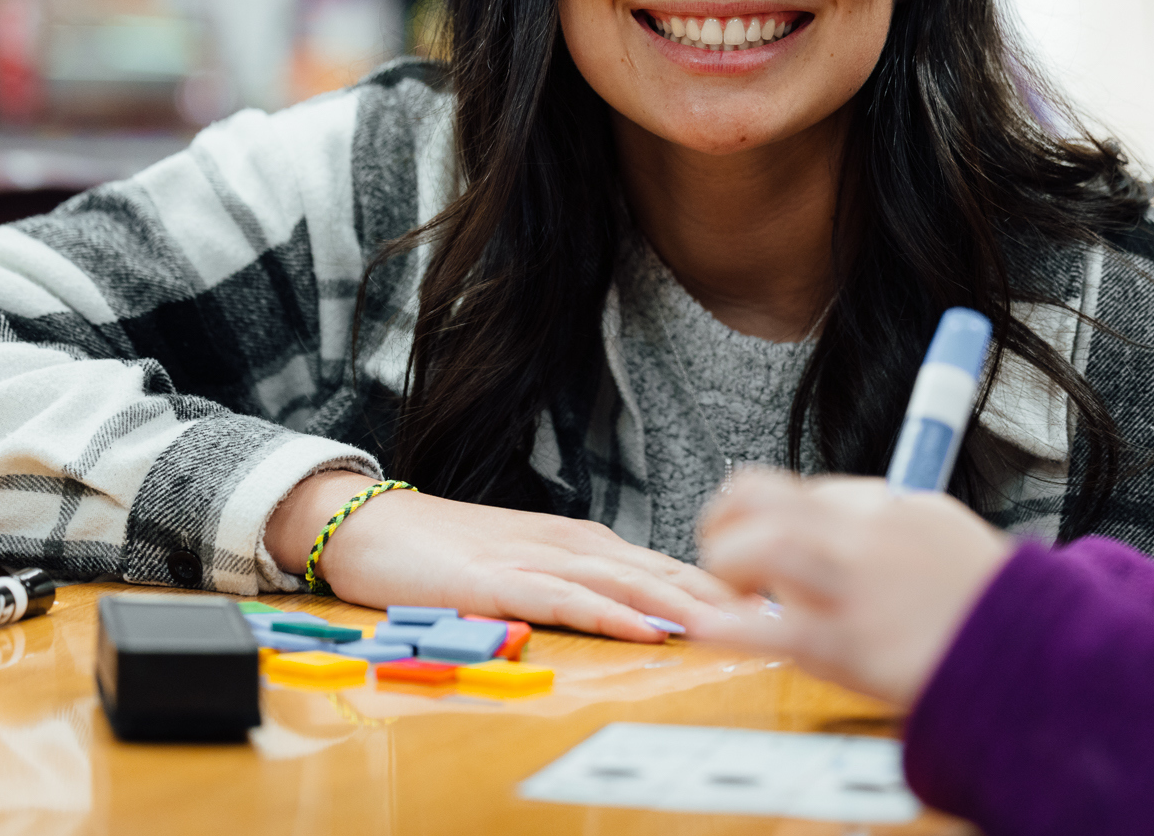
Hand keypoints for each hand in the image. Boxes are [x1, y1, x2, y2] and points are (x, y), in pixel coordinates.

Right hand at [264, 472, 741, 642]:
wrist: (372, 527)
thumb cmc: (451, 555)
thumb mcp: (532, 568)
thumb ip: (585, 588)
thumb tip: (648, 616)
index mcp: (586, 544)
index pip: (671, 568)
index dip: (726, 591)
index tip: (780, 612)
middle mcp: (573, 545)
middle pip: (663, 572)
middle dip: (724, 599)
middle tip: (781, 621)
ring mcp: (536, 558)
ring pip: (625, 582)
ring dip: (682, 606)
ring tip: (735, 627)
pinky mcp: (498, 579)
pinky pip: (565, 598)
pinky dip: (610, 613)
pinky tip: (645, 627)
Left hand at [692, 468, 1013, 705]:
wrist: (1032, 653)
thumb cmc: (982, 601)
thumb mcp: (937, 529)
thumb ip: (879, 521)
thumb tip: (832, 515)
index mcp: (884, 505)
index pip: (793, 490)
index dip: (759, 516)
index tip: (749, 536)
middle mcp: (864, 534)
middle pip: (760, 500)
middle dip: (722, 524)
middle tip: (721, 557)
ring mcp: (855, 587)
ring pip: (759, 548)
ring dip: (725, 567)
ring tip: (729, 598)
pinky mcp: (853, 645)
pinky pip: (772, 628)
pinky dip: (728, 626)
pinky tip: (708, 627)